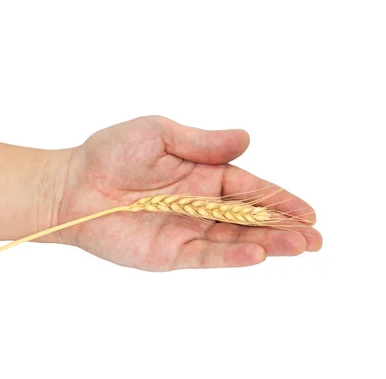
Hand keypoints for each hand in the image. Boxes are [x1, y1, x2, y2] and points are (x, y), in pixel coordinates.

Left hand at [54, 116, 321, 270]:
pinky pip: (204, 254)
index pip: (248, 188)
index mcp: (200, 175)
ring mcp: (184, 230)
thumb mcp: (159, 133)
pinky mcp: (167, 252)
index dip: (278, 198)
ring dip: (267, 244)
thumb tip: (246, 140)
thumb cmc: (110, 153)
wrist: (73, 184)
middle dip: (282, 227)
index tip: (307, 210)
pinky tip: (256, 253)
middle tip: (315, 237)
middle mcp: (198, 205)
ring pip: (234, 239)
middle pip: (248, 219)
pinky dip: (230, 255)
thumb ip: (202, 143)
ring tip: (299, 247)